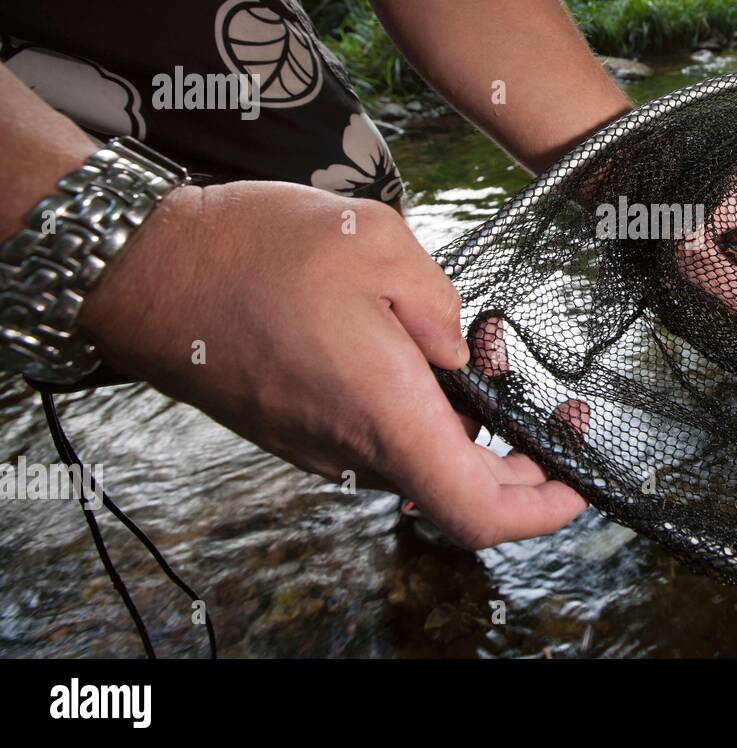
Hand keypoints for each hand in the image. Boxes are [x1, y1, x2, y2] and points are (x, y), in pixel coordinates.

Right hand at [77, 181, 586, 547]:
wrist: (141, 269)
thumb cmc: (253, 251)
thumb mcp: (378, 245)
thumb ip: (440, 306)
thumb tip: (458, 355)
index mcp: (385, 414)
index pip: (478, 509)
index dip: (542, 509)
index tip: (577, 482)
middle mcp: (350, 450)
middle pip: (456, 490)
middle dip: (519, 462)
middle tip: (552, 409)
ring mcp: (317, 445)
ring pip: (417, 461)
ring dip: (465, 430)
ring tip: (483, 357)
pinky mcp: (292, 428)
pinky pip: (374, 439)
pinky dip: (416, 415)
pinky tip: (418, 356)